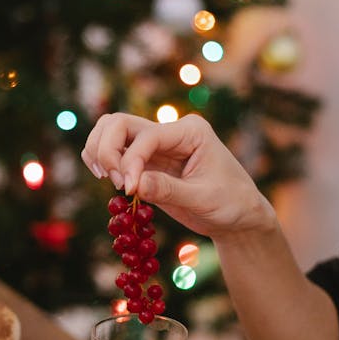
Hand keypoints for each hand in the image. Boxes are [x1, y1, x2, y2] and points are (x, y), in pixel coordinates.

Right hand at [82, 113, 273, 240]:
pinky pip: (113, 152)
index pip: (146, 137)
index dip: (130, 162)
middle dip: (107, 150)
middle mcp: (169, 132)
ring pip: (110, 132)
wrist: (239, 216)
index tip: (130, 190)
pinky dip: (102, 162)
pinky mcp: (146, 162)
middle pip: (118, 123)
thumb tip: (133, 184)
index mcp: (190, 131)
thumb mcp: (204, 198)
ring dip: (99, 152)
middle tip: (116, 182)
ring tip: (109, 181)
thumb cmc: (231, 204)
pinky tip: (112, 183)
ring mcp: (155, 145)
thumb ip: (168, 190)